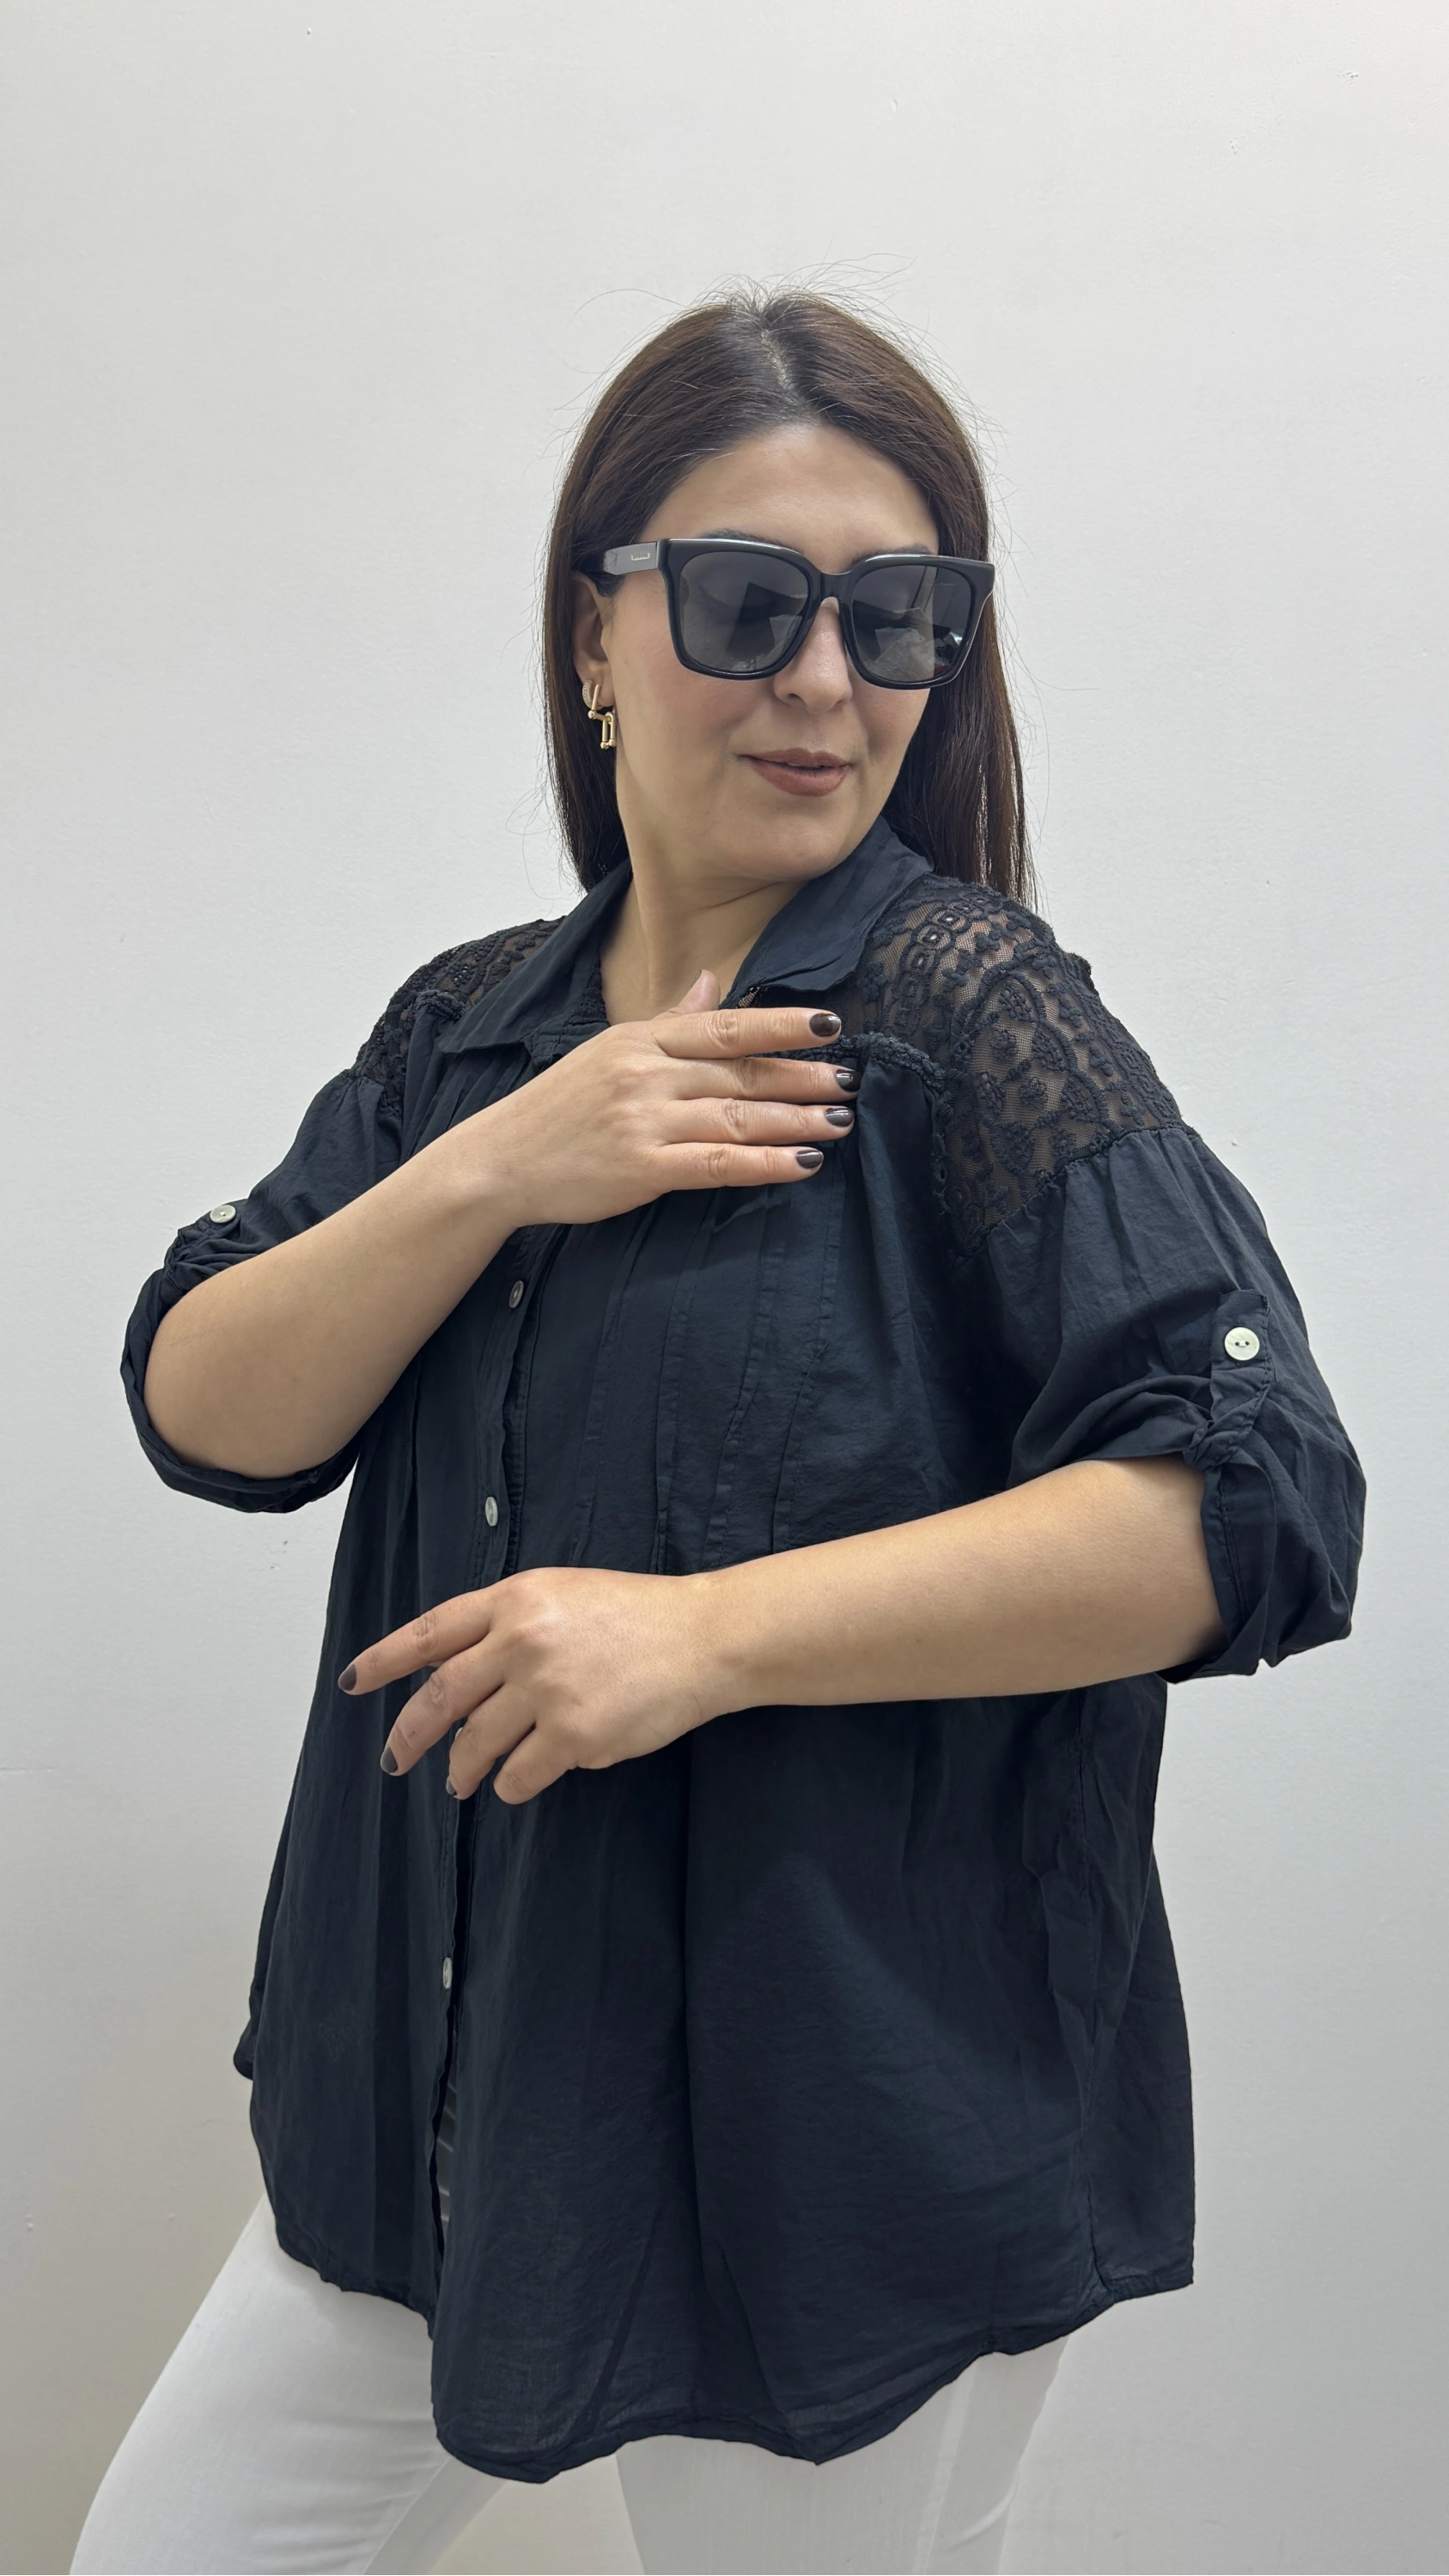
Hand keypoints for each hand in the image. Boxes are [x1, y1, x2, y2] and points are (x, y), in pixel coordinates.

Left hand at [341, 1566, 729, 1803]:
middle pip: (440, 1696)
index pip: (431, 1632)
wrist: (704, 1638)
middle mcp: (522, 1640)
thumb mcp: (563, 1595)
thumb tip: (456, 1675)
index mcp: (515, 1599)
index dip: (385, 1660)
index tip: (353, 1682)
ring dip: (462, 1769)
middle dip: (409, 1734)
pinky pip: (520, 1774)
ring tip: (461, 1782)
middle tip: (395, 1759)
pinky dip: (512, 1785)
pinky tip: (517, 1784)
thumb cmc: (638, 1615)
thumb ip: (509, 1624)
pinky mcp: (574, 1735)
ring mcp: (546, 1689)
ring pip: (475, 1744)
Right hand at [464, 971, 858, 1230]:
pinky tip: (804, 1163)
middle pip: (741, 1072)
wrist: (498, 1162)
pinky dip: (766, 1163)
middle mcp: (646, 1074)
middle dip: (802, 1076)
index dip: (781, 1024)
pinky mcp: (641, 1168)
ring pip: (737, 1116)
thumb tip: (709, 982)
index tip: (830, 1025)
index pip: (724, 1026)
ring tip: (840, 1121)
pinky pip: (717, 1164)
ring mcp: (644, 1120)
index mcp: (641, 1040)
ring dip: (796, 1120)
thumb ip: (669, 1022)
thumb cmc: (557, 1109)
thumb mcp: (609, 1051)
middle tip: (851, 1080)